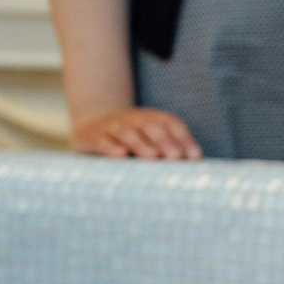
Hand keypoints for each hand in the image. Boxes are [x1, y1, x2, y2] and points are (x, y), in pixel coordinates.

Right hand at [70, 106, 200, 158]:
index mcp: (150, 117)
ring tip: (152, 157)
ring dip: (140, 143)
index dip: (183, 138)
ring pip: (126, 131)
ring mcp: (112, 126)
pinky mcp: (93, 137)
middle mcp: (132, 119)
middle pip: (150, 125)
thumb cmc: (129, 139)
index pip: (170, 123)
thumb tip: (193, 165)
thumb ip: (168, 150)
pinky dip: (112, 147)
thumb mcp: (148, 139)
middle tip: (175, 157)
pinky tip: (121, 154)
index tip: (194, 157)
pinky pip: (102, 140)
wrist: (89, 125)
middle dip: (164, 140)